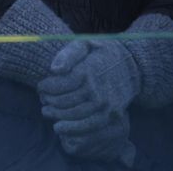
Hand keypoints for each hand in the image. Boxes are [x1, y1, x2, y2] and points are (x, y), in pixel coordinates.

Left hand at [38, 40, 140, 164]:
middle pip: (66, 101)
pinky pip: (90, 126)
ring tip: (47, 112)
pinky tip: (61, 127)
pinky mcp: (112, 114)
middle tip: (43, 100)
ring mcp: (106, 103)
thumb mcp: (85, 44)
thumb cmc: (102, 53)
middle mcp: (98, 88)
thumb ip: (68, 54)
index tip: (41, 86)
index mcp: (89, 69)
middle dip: (49, 102)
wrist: (132, 65)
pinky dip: (73, 129)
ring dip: (58, 116)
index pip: (61, 84)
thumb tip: (54, 70)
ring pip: (75, 116)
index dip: (47, 87)